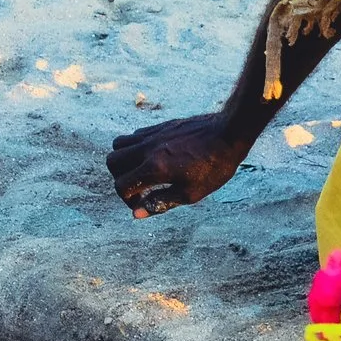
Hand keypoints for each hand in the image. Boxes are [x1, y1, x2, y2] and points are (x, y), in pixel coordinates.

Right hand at [107, 112, 254, 216]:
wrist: (228, 134)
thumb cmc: (214, 167)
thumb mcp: (191, 194)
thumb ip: (161, 202)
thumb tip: (137, 213)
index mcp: (155, 168)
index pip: (121, 185)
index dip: (128, 200)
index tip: (142, 203)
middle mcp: (148, 149)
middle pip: (112, 162)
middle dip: (119, 179)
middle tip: (138, 188)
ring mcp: (152, 135)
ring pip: (119, 145)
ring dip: (123, 161)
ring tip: (141, 172)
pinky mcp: (159, 126)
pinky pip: (134, 136)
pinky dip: (135, 149)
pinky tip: (154, 158)